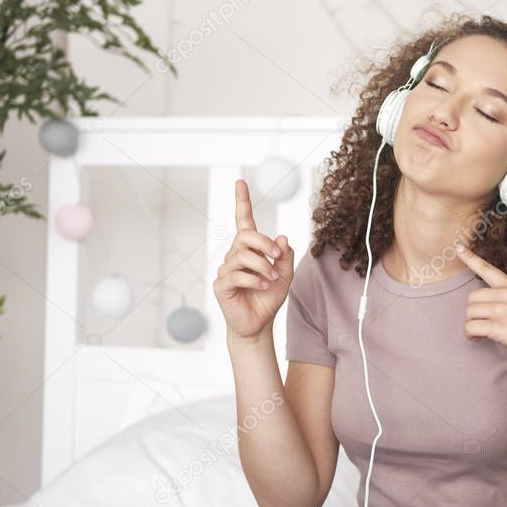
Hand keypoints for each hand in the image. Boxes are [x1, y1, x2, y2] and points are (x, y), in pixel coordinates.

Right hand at [213, 179, 294, 342]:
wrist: (259, 324)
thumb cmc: (268, 298)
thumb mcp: (285, 275)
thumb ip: (285, 256)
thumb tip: (282, 236)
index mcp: (250, 249)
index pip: (243, 221)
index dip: (242, 201)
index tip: (240, 183)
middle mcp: (235, 255)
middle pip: (246, 236)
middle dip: (264, 242)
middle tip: (277, 254)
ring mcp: (226, 269)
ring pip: (243, 256)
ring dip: (263, 266)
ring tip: (272, 279)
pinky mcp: (221, 285)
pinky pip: (237, 275)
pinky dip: (254, 279)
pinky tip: (263, 286)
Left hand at [454, 243, 506, 363]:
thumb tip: (499, 308)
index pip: (487, 269)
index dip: (470, 258)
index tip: (458, 248)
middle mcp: (504, 294)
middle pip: (471, 297)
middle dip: (473, 311)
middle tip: (480, 323)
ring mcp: (500, 310)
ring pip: (469, 313)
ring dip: (471, 324)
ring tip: (479, 334)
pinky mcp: (497, 327)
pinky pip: (471, 328)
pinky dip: (470, 335)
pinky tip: (477, 339)